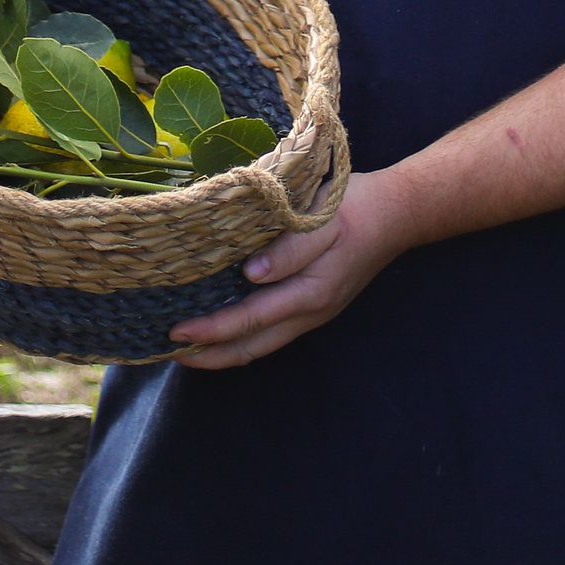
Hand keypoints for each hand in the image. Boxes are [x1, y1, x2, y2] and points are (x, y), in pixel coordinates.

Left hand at [165, 166, 416, 369]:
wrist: (397, 213)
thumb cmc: (355, 208)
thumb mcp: (323, 219)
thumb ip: (289, 249)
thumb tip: (251, 275)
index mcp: (310, 292)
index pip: (250, 320)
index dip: (211, 329)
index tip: (175, 331)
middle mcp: (310, 312)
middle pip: (252, 347)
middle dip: (209, 355)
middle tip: (167, 352)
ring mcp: (313, 312)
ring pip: (261, 345)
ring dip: (223, 351)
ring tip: (187, 349)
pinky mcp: (313, 305)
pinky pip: (271, 332)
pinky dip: (242, 337)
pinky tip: (223, 329)